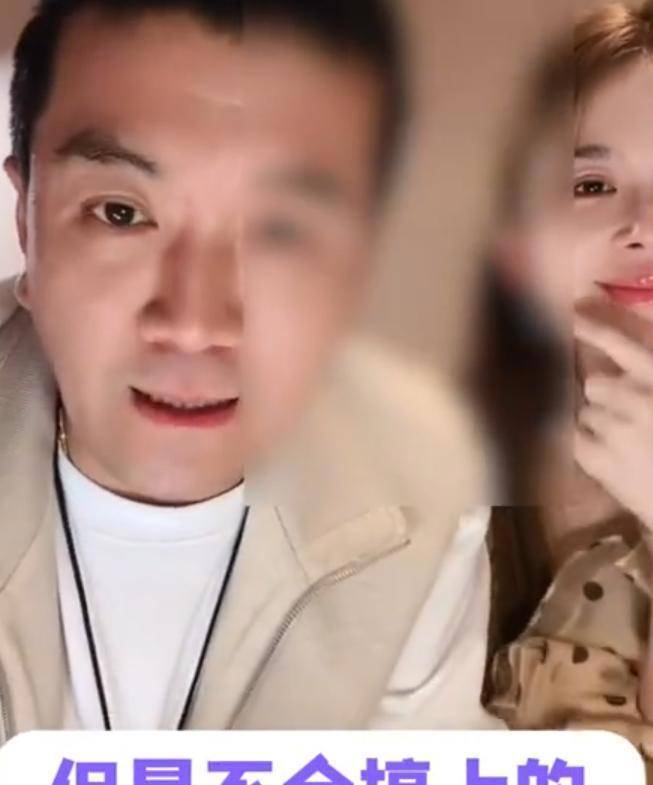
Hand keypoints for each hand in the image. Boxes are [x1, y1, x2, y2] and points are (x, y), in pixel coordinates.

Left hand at [574, 303, 652, 535]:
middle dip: (607, 398)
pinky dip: (586, 444)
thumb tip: (613, 375)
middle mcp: (634, 395)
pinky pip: (575, 438)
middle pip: (595, 384)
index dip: (595, 325)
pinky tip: (609, 455)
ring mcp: (612, 428)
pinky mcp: (596, 459)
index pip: (621, 341)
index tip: (574, 308)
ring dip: (599, 423)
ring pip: (585, 412)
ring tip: (626, 443)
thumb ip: (649, 374)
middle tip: (628, 417)